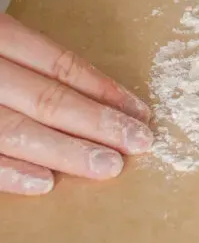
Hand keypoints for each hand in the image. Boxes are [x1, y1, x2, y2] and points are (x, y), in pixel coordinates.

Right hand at [0, 14, 152, 195]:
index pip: (59, 64)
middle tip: (140, 142)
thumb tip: (94, 95)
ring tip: (108, 166)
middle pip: (46, 98)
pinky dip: (10, 172)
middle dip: (98, 123)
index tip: (141, 111)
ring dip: (66, 151)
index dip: (103, 89)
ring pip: (15, 130)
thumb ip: (28, 60)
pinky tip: (45, 182)